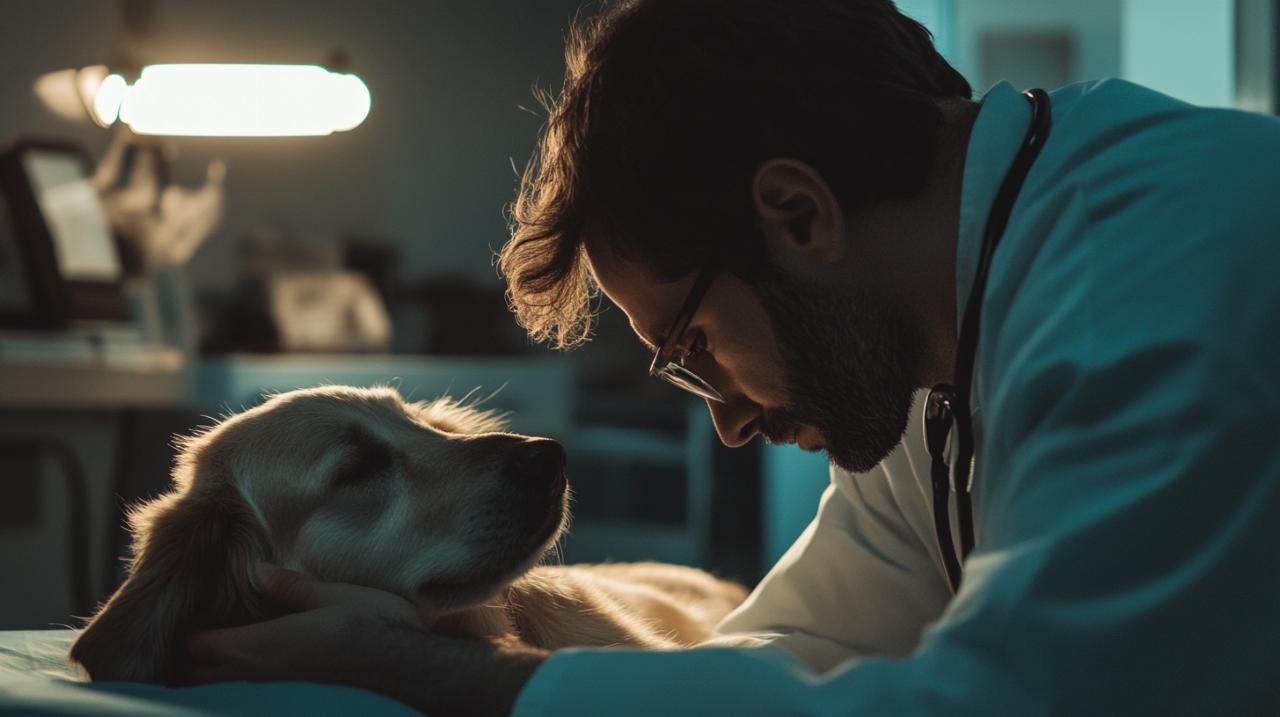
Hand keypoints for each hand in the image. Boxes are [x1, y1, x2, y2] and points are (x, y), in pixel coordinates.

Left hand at [186, 563, 547, 715]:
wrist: (408, 665)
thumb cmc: (373, 626)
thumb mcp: (333, 595)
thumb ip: (290, 587)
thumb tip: (256, 571)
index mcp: (259, 647)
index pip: (196, 646)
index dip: (184, 630)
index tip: (184, 608)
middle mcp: (258, 674)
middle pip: (195, 676)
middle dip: (182, 658)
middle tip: (184, 632)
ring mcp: (274, 689)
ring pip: (219, 686)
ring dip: (207, 668)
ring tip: (206, 645)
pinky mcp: (292, 693)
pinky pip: (245, 688)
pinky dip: (232, 675)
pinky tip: (247, 656)